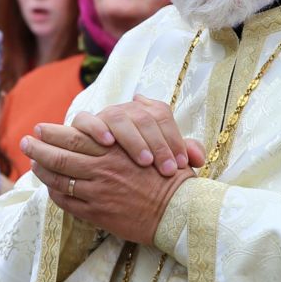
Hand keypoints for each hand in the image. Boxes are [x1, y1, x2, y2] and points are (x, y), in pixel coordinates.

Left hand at [22, 118, 196, 246]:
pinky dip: (54, 192)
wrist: (177, 211)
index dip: (54, 133)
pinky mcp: (96, 212)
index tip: (40, 128)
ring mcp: (96, 191)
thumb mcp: (164, 137)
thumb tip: (138, 97)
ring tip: (31, 162)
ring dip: (41, 169)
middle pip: (60, 156)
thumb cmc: (173, 176)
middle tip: (25, 142)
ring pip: (58, 178)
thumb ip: (149, 114)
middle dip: (38, 148)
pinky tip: (48, 187)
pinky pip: (67, 201)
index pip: (75, 137)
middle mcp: (101, 168)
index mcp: (114, 149)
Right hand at [73, 96, 206, 175]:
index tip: (180, 164)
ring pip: (118, 116)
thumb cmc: (139, 166)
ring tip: (144, 161)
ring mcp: (103, 115)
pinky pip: (86, 119)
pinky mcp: (81, 124)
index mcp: (146, 112)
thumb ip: (182, 154)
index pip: (162, 115)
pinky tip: (107, 143)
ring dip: (133, 139)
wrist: (106, 171)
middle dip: (158, 144)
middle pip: (143, 117)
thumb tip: (198, 158)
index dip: (173, 138)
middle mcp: (125, 110)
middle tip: (166, 169)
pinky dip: (97, 128)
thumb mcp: (162, 160)